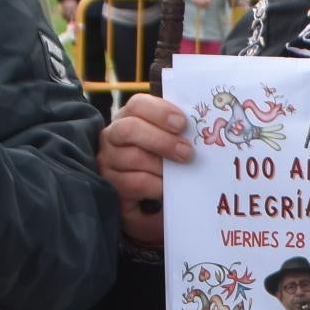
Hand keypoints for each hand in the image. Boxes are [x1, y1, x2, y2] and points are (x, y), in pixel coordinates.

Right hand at [98, 92, 190, 245]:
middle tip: (186, 152)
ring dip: (161, 167)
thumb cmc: (161, 166)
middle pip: (130, 129)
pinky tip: (166, 189)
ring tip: (179, 174)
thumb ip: (177, 133)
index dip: (159, 111)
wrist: (147, 204)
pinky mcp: (110, 187)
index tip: (182, 123)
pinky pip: (134, 183)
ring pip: (133, 157)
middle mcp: (111, 138)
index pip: (137, 105)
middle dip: (162, 140)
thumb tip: (202, 127)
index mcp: (128, 119)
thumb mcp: (168, 145)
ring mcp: (107, 163)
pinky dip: (156, 186)